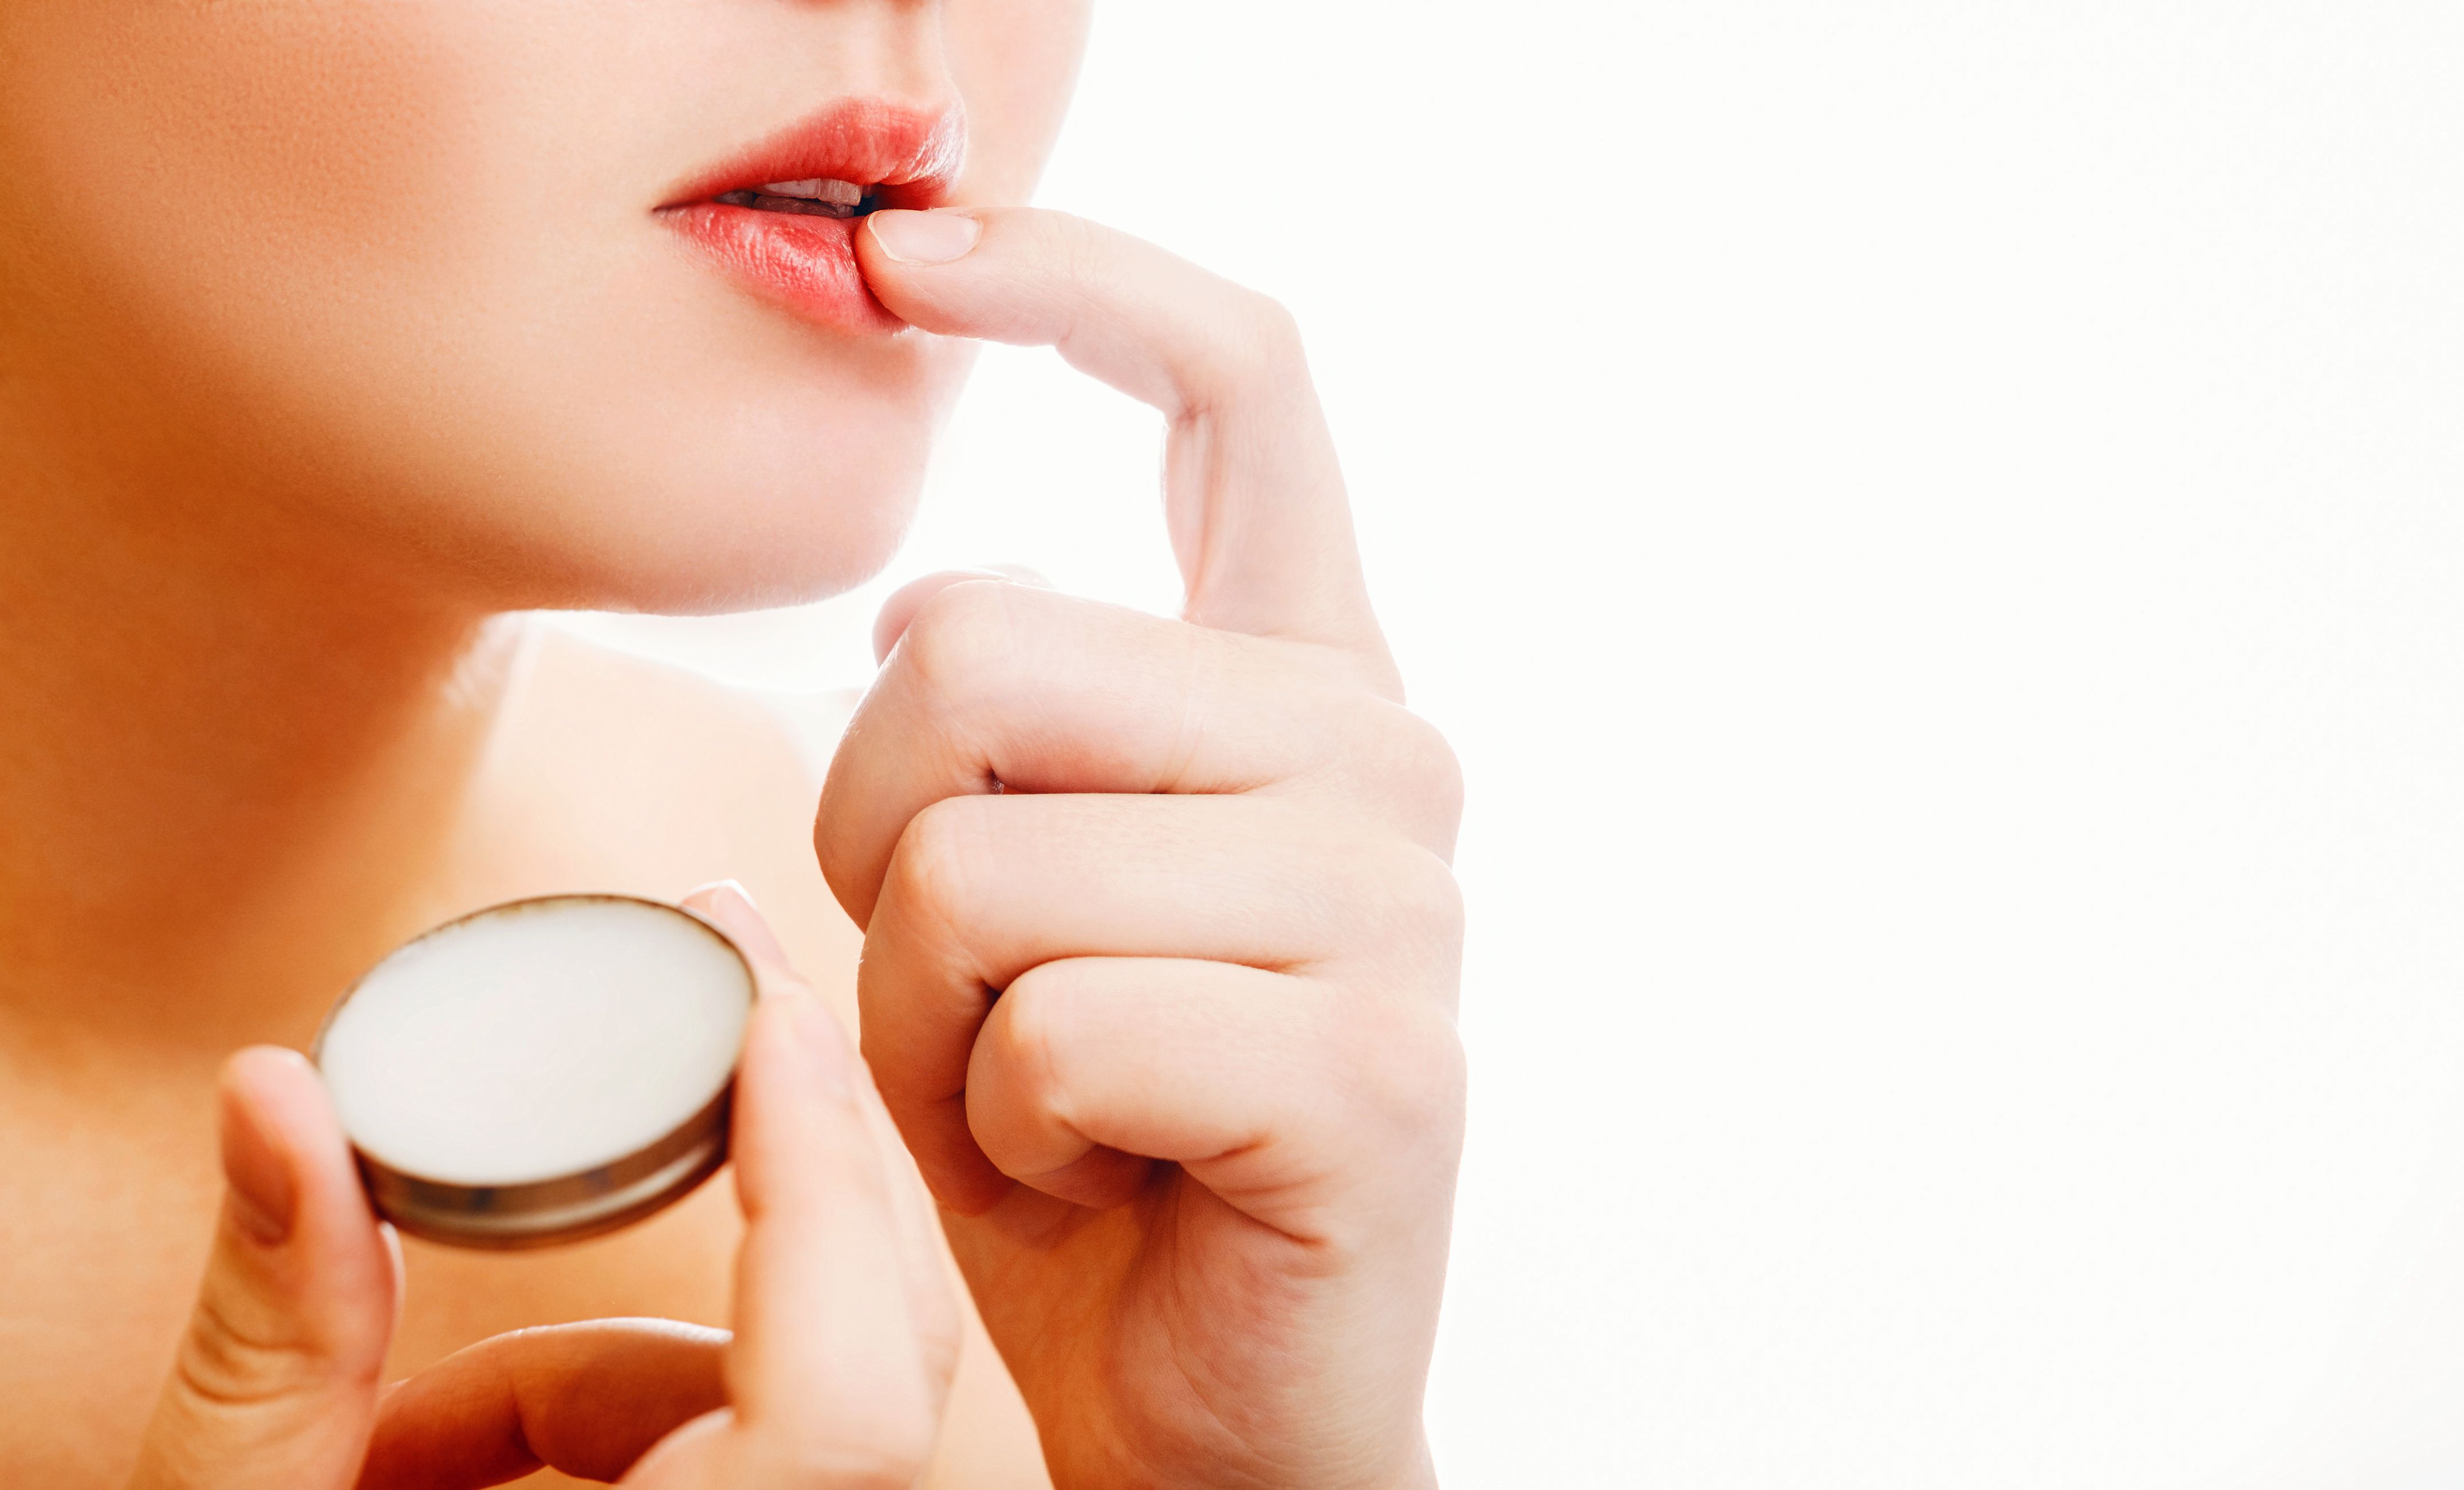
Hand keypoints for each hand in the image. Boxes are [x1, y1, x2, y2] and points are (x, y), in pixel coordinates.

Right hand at [125, 885, 956, 1489]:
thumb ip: (270, 1349)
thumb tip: (274, 1089)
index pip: (847, 1405)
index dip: (822, 1192)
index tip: (768, 1008)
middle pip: (878, 1358)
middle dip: (798, 1168)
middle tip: (731, 991)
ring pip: (810, 1399)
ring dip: (634, 1356)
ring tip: (418, 1417)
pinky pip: (764, 1458)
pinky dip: (628, 1425)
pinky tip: (442, 1454)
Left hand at [819, 209, 1467, 1488]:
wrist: (1212, 1396)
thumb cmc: (1093, 1137)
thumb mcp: (1004, 897)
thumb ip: (1010, 724)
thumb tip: (938, 607)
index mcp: (1300, 681)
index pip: (1240, 388)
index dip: (1078, 278)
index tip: (912, 254)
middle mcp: (1379, 754)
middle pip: (979, 651)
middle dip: (884, 843)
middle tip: (978, 991)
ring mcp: (1398, 904)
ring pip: (984, 860)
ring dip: (934, 1017)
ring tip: (1050, 1097)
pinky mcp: (1377, 1067)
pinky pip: (1056, 1030)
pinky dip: (1011, 1132)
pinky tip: (1108, 1174)